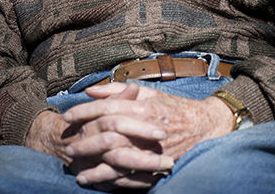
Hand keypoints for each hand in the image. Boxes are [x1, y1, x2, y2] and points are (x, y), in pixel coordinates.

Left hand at [61, 82, 232, 188]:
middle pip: (110, 136)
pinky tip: (101, 185)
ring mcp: (154, 149)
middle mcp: (147, 128)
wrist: (206, 126)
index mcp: (144, 107)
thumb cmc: (173, 107)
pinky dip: (115, 183)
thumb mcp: (148, 93)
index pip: (107, 108)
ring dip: (97, 170)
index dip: (85, 112)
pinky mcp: (160, 167)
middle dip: (86, 143)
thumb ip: (118, 91)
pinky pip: (134, 178)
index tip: (67, 117)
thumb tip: (90, 91)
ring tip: (78, 175)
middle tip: (68, 148)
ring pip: (120, 161)